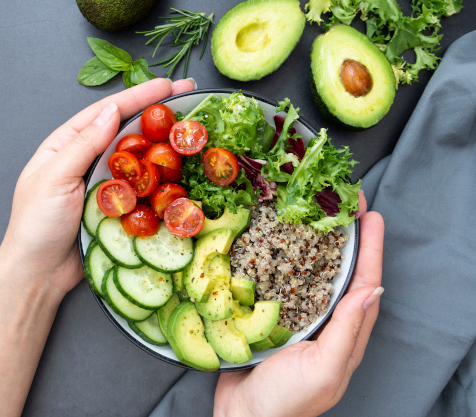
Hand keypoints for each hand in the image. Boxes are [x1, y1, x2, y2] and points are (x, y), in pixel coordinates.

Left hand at [0, 78, 195, 294]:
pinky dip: (161, 177)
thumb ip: (82, 145)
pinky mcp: (117, 207)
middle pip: (127, 129)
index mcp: (66, 145)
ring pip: (139, 157)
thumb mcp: (54, 178)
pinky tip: (179, 170)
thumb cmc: (36, 225)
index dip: (137, 96)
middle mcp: (87, 159)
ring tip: (190, 128)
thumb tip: (110, 111)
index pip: (106, 112)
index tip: (166, 84)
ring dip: (163, 142)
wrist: (39, 273)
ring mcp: (104, 183)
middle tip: (188, 96)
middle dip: (156, 112)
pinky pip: (142, 187)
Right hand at [214, 192, 384, 416]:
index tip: (371, 215)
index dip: (371, 248)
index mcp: (345, 334)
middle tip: (341, 203)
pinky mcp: (272, 317)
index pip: (366, 282)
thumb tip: (373, 289)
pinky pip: (283, 283)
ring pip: (313, 273)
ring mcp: (298, 319)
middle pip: (343, 271)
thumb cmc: (286, 401)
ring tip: (313, 214)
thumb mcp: (324, 367)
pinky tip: (276, 243)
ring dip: (317, 243)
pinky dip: (285, 260)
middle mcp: (326, 323)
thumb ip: (348, 330)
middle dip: (348, 237)